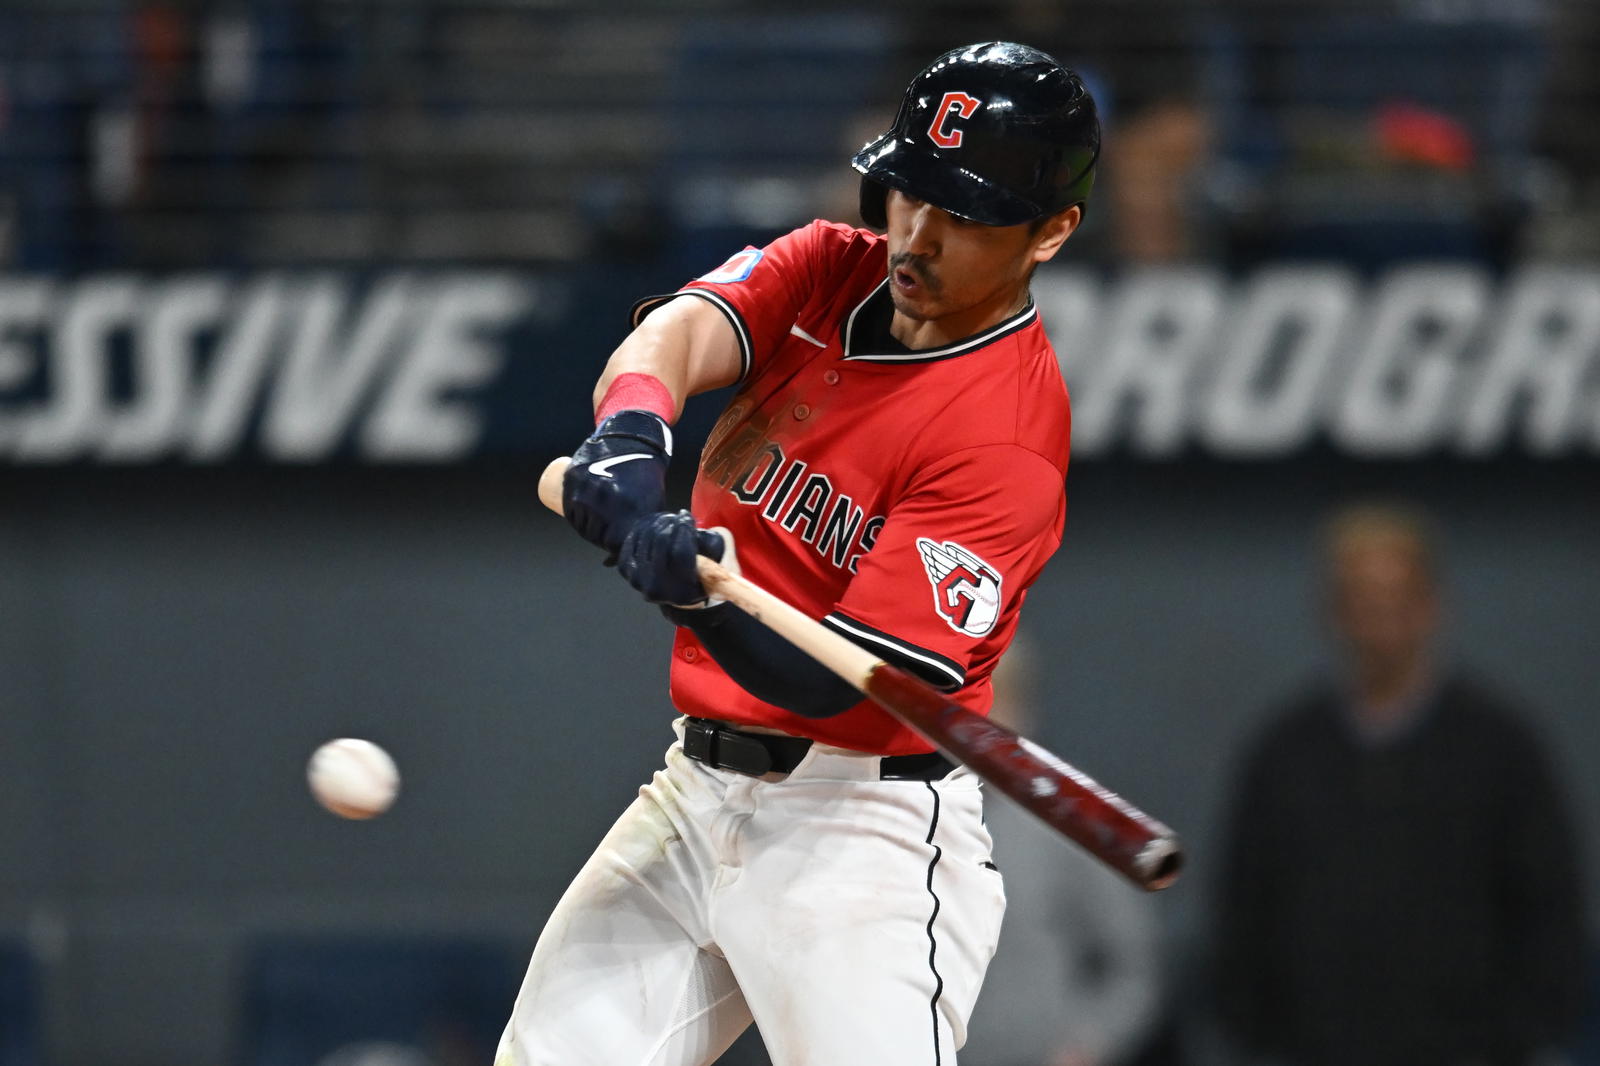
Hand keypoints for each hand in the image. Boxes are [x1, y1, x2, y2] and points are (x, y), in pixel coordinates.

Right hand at [562, 411, 671, 559]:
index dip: (615, 547)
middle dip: (600, 538)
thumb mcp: (654, 506)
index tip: (619, 541)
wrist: (632, 441)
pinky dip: (573, 514)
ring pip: (579, 523)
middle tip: (607, 530)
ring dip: (585, 527)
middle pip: (594, 535)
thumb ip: (650, 530)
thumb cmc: (646, 477)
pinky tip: (581, 514)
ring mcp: (585, 492)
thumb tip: (646, 550)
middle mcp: (603, 505)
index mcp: (625, 515)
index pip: (612, 545)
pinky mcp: (573, 480)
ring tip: (596, 521)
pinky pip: (568, 506)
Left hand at [617, 511, 729, 605]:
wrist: (677, 592)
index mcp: (682, 592)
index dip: (684, 530)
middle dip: (673, 522)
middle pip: (661, 542)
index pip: (680, 554)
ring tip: (671, 519)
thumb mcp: (717, 563)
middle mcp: (656, 589)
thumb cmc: (700, 575)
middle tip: (680, 516)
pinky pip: (634, 537)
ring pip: (647, 536)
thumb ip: (713, 546)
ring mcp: (637, 580)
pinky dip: (646, 525)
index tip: (688, 517)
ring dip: (660, 522)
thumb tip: (699, 530)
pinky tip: (658, 524)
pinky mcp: (625, 569)